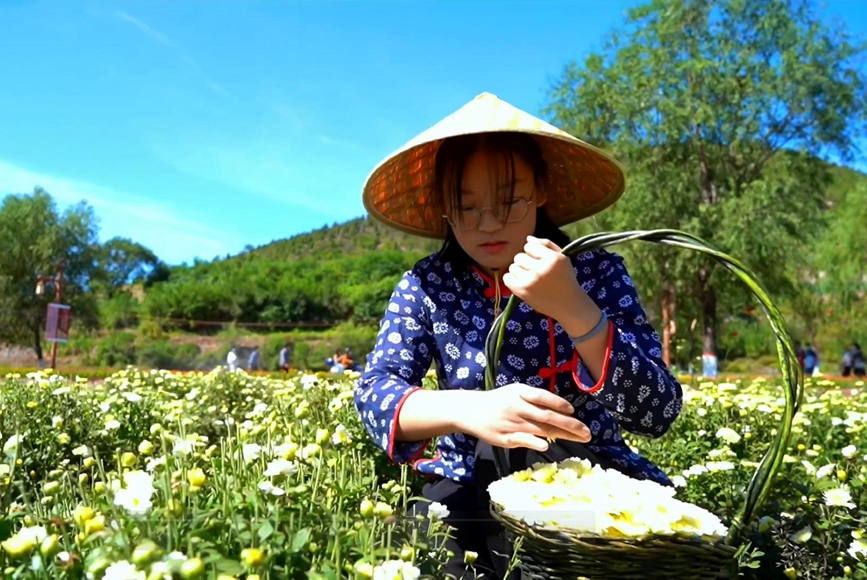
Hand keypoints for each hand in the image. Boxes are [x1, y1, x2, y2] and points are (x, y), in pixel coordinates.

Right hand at [458, 383, 590, 451]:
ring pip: (541, 429)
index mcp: (520, 393)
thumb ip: (534, 399)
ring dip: (562, 434)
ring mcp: (512, 423)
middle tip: (587, 432)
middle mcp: (518, 407)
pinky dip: (537, 442)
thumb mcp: (515, 392)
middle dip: (570, 424)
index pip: (543, 397)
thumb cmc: (498, 401)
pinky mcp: (506, 438)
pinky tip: (548, 446)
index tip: (573, 411)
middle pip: (548, 416)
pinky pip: (525, 440)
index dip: (559, 404)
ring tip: (580, 438)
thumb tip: (560, 410)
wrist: (471, 411)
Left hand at [503, 236, 583, 321]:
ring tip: (529, 278)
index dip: (532, 253)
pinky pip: (507, 278)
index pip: (529, 246)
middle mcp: (541, 268)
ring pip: (512, 267)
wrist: (568, 304)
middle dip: (525, 262)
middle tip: (534, 271)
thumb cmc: (565, 279)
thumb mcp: (561, 258)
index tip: (539, 260)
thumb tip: (528, 239)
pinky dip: (512, 280)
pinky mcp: (523, 291)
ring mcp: (531, 280)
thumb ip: (546, 245)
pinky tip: (522, 283)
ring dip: (519, 271)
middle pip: (519, 257)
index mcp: (553, 258)